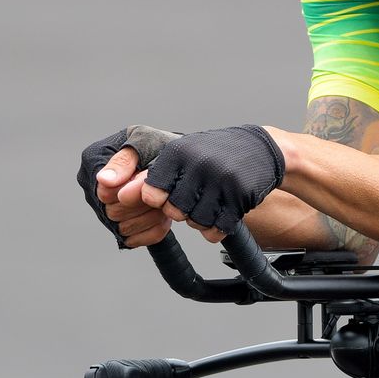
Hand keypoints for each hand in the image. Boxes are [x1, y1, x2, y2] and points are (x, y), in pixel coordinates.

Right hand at [77, 125, 182, 247]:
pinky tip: (164, 216)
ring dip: (150, 217)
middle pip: (113, 213)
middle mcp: (92, 188)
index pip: (106, 193)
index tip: (150, 181)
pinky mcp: (120, 227)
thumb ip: (124, 160)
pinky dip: (153, 230)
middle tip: (163, 192)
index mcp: (93, 161)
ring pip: (124, 229)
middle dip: (143, 203)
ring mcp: (104, 210)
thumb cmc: (157, 145)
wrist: (174, 159)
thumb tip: (104, 181)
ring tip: (165, 201)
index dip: (133, 190)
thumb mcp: (144, 141)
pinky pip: (134, 240)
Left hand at [142, 125, 285, 241]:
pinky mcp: (240, 198)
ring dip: (199, 220)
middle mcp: (199, 165)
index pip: (152, 192)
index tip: (168, 194)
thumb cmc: (214, 153)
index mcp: (179, 152)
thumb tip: (116, 193)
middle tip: (193, 197)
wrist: (262, 149)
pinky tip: (220, 214)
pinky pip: (218, 227)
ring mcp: (222, 182)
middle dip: (180, 210)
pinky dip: (215, 228)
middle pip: (174, 211)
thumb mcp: (183, 154)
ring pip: (196, 221)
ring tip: (208, 203)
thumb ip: (152, 175)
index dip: (158, 200)